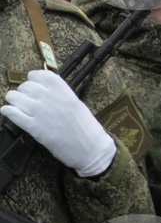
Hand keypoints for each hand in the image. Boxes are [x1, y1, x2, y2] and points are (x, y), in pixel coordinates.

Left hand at [1, 69, 115, 176]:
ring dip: (12, 99)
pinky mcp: (34, 128)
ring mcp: (41, 112)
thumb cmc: (87, 127)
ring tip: (14, 104)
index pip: (41, 75)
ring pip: (16, 97)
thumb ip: (61, 96)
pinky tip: (7, 111)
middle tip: (24, 96)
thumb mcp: (77, 105)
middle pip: (26, 86)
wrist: (90, 147)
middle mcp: (51, 98)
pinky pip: (13, 114)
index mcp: (64, 91)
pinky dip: (7, 111)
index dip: (34, 77)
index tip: (33, 82)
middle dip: (22, 90)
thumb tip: (46, 92)